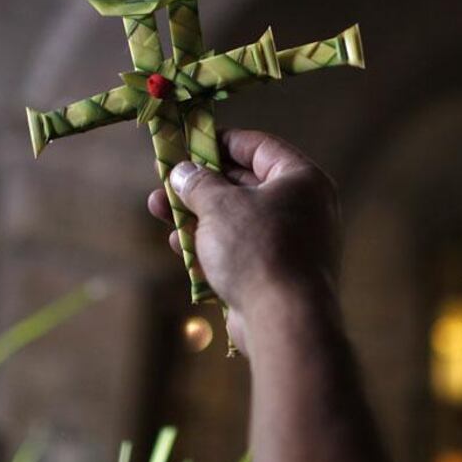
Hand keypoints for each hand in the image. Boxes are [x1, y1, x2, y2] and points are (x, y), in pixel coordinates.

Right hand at [147, 129, 340, 353]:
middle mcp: (303, 207)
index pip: (258, 146)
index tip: (189, 141)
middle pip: (243, 184)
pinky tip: (180, 245)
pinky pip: (240, 249)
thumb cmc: (257, 250)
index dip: (221, 141)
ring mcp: (291, 243)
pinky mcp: (276, 273)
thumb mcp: (219, 206)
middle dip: (200, 184)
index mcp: (302, 179)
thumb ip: (198, 183)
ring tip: (159, 211)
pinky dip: (212, 246)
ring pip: (236, 220)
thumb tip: (182, 172)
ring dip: (197, 216)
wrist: (284, 320)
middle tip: (166, 181)